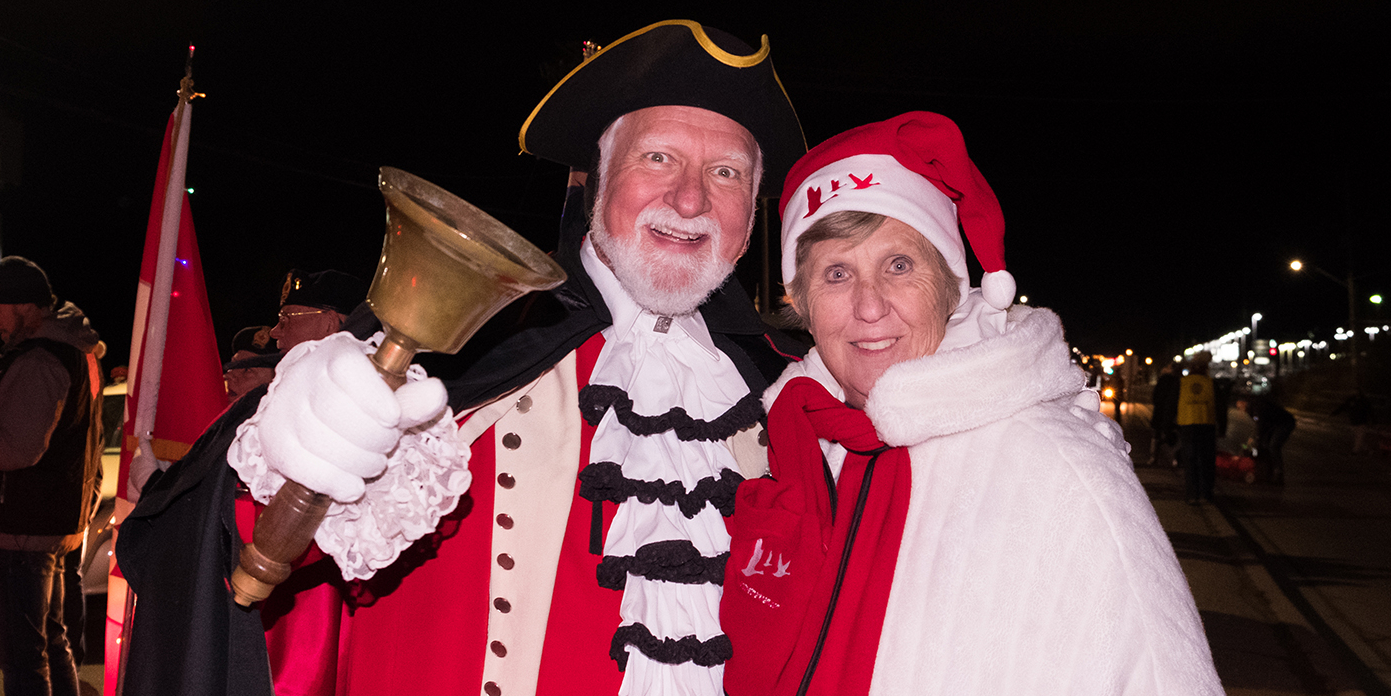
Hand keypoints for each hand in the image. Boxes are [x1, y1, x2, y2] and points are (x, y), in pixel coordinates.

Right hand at [257, 333, 446, 502]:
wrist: (310, 412)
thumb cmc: (357, 402)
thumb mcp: (388, 396)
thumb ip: (412, 399)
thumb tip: (436, 392)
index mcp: (335, 356)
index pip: (347, 368)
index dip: (372, 395)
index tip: (393, 419)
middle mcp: (302, 377)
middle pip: (336, 410)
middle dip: (373, 437)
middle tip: (387, 445)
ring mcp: (283, 409)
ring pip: (318, 440)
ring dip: (357, 462)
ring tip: (373, 463)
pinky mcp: (273, 442)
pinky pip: (302, 467)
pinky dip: (333, 482)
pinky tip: (352, 486)